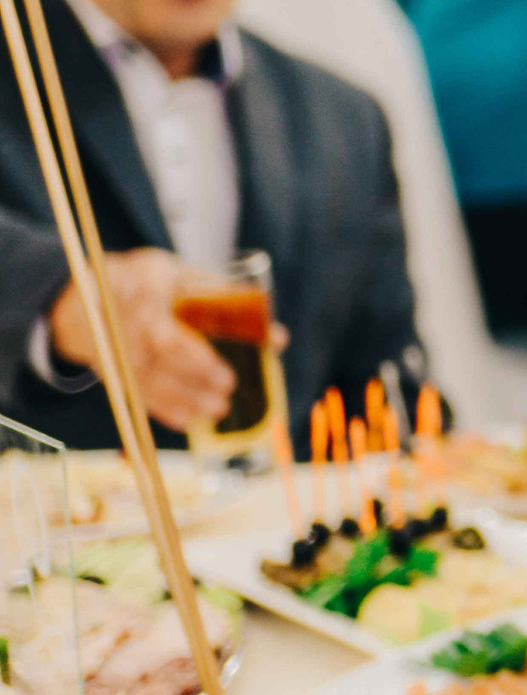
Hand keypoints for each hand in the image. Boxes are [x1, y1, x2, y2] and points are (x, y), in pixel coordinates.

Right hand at [47, 249, 232, 432]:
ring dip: (184, 401)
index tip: (228, 376)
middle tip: (227, 394)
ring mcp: (114, 352)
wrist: (83, 296)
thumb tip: (276, 338)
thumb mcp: (180, 274)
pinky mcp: (112, 370)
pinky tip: (190, 420)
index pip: (169, 336)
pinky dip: (164, 409)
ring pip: (147, 382)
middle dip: (195, 381)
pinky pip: (137, 394)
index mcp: (145, 295)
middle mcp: (125, 326)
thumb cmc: (148, 283)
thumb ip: (227, 301)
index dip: (199, 361)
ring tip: (218, 410)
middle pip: (158, 362)